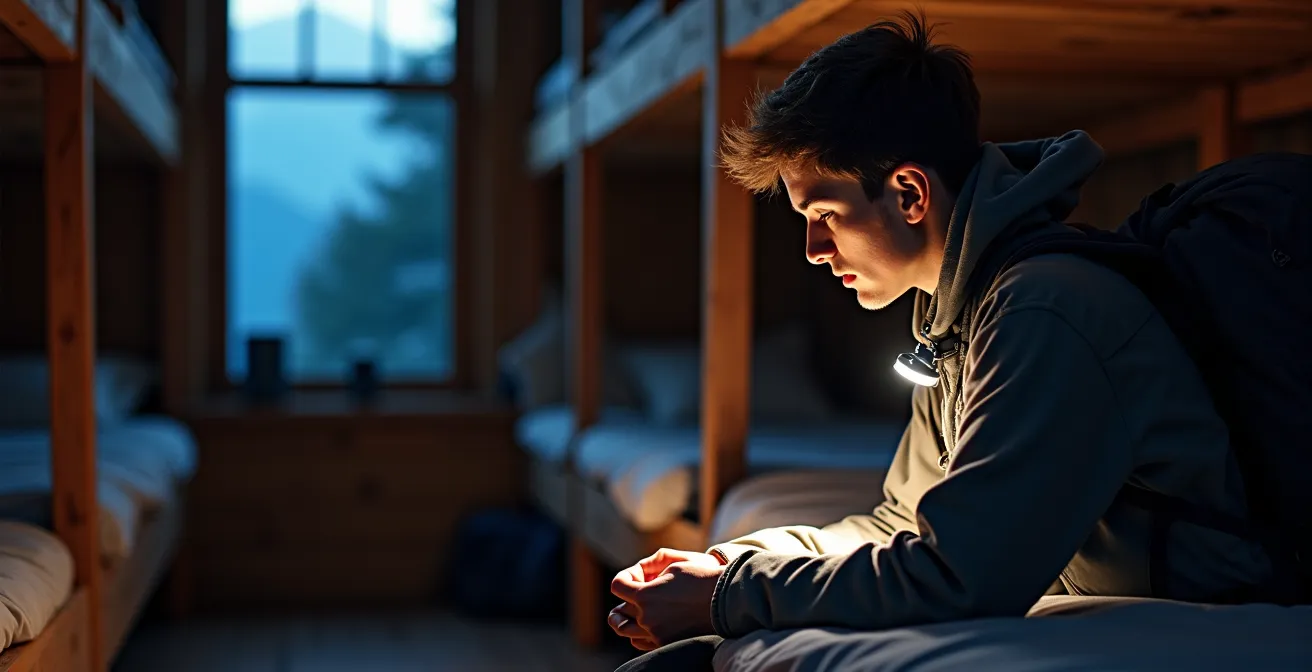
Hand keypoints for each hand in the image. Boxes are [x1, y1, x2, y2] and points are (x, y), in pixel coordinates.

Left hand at [608, 549, 725, 649]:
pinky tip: (650, 624)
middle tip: (639, 592)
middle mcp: (647, 618)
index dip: (626, 577)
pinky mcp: (667, 644)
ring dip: (629, 619)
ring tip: (638, 611)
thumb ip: (652, 565)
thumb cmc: (703, 577)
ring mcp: (656, 634)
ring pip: (627, 630)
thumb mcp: (676, 562)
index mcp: (645, 595)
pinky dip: (639, 633)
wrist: (729, 601)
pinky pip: (641, 643)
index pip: (618, 585)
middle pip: (621, 610)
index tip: (638, 576)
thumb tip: (640, 574)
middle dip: (627, 598)